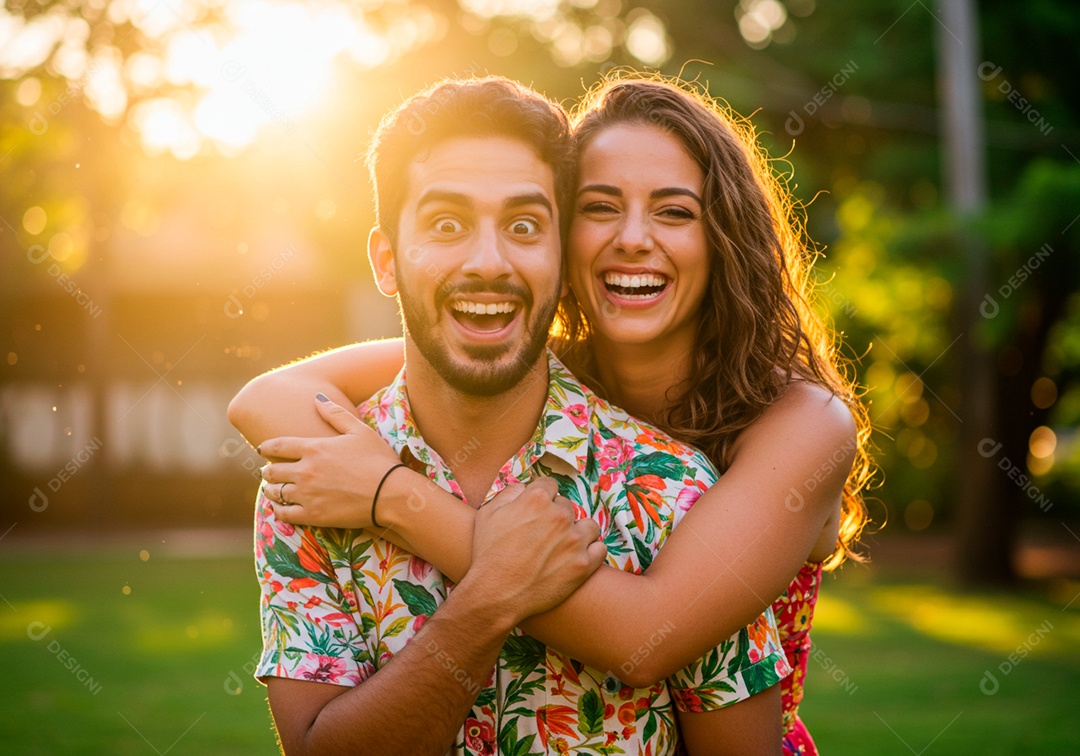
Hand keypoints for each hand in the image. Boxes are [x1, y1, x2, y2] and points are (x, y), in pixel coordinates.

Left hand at [258, 395, 403, 528]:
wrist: (391, 494)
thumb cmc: (379, 460)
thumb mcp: (359, 430)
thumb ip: (335, 414)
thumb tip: (317, 397)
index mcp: (314, 448)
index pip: (277, 446)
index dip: (266, 448)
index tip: (262, 450)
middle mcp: (305, 471)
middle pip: (272, 471)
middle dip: (268, 471)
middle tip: (269, 472)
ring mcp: (307, 495)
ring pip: (275, 493)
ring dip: (271, 491)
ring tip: (273, 490)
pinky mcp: (313, 515)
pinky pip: (285, 514)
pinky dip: (279, 511)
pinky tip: (282, 508)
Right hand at [469, 478, 606, 624]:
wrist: (495, 594)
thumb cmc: (488, 554)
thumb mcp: (488, 513)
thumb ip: (509, 493)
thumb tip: (525, 488)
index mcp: (537, 499)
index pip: (549, 485)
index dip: (541, 497)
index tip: (537, 510)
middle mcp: (559, 515)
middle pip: (566, 506)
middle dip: (555, 517)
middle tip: (542, 535)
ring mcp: (574, 540)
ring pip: (588, 525)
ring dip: (578, 532)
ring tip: (564, 545)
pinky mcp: (583, 564)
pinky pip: (600, 549)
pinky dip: (591, 552)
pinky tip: (577, 557)